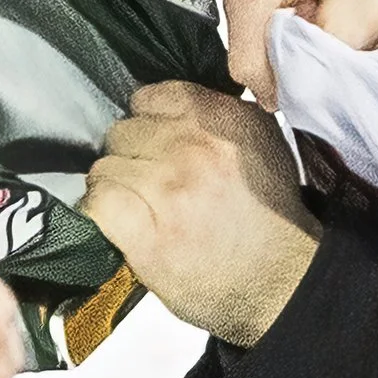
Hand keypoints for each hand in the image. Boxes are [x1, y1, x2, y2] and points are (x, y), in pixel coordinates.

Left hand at [84, 82, 317, 347]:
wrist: (281, 281)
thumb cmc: (270, 215)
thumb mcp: (262, 142)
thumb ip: (218, 113)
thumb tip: (172, 105)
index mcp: (220, 117)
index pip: (149, 96)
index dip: (147, 121)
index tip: (154, 142)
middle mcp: (191, 146)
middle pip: (122, 131)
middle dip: (131, 155)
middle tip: (148, 180)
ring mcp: (166, 188)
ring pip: (105, 167)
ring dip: (115, 186)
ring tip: (135, 205)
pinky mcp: (144, 231)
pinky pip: (97, 203)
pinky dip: (101, 212)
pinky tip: (118, 222)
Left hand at [225, 0, 377, 105]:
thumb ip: (249, 53)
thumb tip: (273, 102)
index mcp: (369, 6)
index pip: (319, 81)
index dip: (283, 68)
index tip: (275, 28)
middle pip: (337, 84)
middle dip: (303, 63)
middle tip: (294, 14)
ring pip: (348, 80)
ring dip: (319, 59)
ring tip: (311, 15)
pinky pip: (364, 70)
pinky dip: (337, 56)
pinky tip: (327, 25)